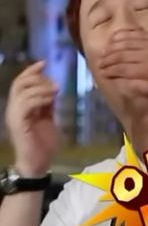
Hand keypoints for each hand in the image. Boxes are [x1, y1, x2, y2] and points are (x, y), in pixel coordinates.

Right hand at [5, 61, 58, 176]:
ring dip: (40, 87)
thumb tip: (52, 88)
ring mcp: (14, 116)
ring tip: (56, 89)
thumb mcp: (48, 119)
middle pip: (19, 84)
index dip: (31, 71)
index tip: (44, 63)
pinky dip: (38, 98)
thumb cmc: (42, 143)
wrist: (38, 162)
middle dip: (36, 77)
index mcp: (20, 107)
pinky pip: (25, 105)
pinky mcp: (18, 124)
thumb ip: (47, 104)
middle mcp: (13, 109)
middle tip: (53, 82)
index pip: (21, 83)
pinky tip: (50, 99)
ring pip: (22, 92)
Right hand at [98, 30, 147, 99]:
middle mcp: (144, 54)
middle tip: (100, 62)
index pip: (121, 68)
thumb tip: (122, 84)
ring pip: (125, 43)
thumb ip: (141, 86)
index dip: (110, 70)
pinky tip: (118, 36)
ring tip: (106, 51)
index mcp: (145, 69)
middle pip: (120, 55)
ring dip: (113, 47)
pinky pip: (135, 33)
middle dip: (108, 59)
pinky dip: (123, 35)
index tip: (102, 72)